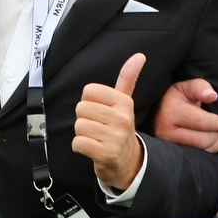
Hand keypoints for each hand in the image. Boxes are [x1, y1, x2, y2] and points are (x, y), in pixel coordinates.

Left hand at [73, 53, 145, 189]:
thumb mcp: (125, 102)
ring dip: (82, 134)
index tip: (101, 111)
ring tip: (96, 138)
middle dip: (85, 119)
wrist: (129, 161)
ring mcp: (115, 137)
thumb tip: (139, 55)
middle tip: (98, 127)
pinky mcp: (106, 154)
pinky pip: (78, 143)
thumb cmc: (120, 127)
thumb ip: (128, 78)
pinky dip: (80, 147)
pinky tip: (92, 148)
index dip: (90, 102)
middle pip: (81, 109)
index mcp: (124, 102)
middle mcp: (122, 118)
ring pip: (78, 126)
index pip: (89, 91)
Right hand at [154, 79, 217, 152]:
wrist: (161, 113)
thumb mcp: (186, 87)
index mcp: (171, 113)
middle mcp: (167, 133)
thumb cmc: (177, 99)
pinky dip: (212, 148)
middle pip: (202, 140)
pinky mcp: (176, 155)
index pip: (200, 122)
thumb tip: (212, 96)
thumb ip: (200, 87)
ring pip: (202, 151)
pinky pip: (199, 156)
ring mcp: (170, 146)